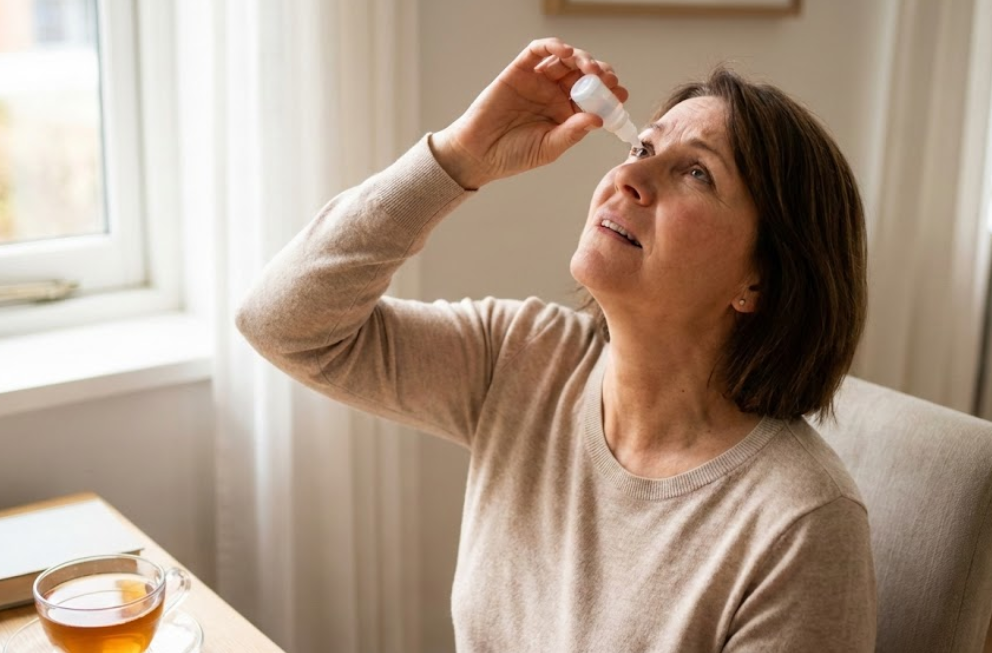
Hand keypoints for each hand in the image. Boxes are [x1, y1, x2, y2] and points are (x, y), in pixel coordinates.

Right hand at [431, 37, 628, 188]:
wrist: (478, 154)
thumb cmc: (512, 155)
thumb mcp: (549, 148)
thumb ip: (573, 133)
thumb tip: (598, 119)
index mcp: (565, 114)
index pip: (593, 98)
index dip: (609, 94)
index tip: (620, 95)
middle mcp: (553, 95)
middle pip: (583, 75)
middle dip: (600, 74)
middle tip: (608, 80)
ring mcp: (537, 81)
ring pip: (565, 61)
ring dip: (582, 59)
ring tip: (591, 69)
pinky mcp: (519, 71)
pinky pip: (539, 51)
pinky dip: (554, 46)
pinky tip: (566, 53)